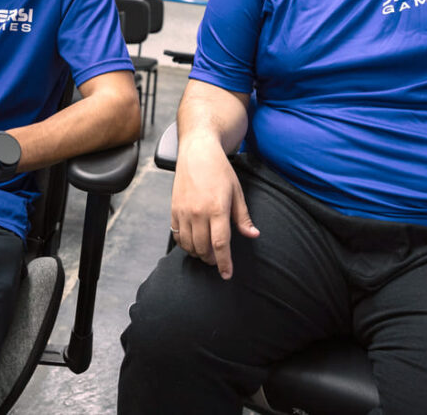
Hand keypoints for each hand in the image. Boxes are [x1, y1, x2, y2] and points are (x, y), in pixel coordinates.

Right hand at [170, 138, 258, 279]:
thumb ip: (243, 217)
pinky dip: (185, 244)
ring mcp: (184, 211)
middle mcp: (198, 212)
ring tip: (206, 252)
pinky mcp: (174, 209)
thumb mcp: (237, 192)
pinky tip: (192, 243)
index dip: (224, 263)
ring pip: (188, 245)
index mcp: (217, 209)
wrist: (197, 151)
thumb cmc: (219, 170)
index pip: (220, 244)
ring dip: (198, 253)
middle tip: (218, 261)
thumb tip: (252, 235)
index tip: (227, 274)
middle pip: (203, 248)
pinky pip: (177, 235)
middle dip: (211, 260)